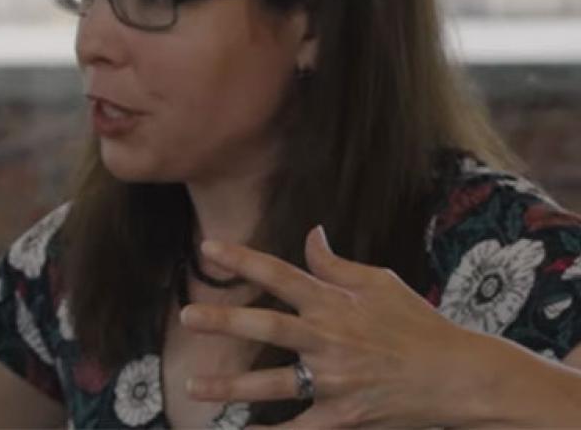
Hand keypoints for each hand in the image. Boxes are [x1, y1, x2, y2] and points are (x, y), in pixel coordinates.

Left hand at [179, 226, 478, 427]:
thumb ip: (335, 264)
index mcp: (334, 302)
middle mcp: (330, 339)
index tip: (207, 248)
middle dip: (224, 321)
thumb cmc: (419, 324)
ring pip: (273, 382)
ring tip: (193, 386)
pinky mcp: (345, 416)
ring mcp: (336, 380)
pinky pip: (300, 429)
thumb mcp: (380, 283)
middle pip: (267, 326)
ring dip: (230, 385)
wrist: (459, 377)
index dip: (243, 260)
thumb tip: (310, 234)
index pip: (279, 274)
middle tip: (186, 316)